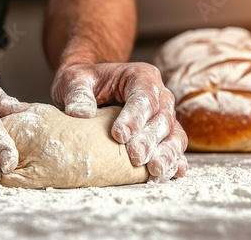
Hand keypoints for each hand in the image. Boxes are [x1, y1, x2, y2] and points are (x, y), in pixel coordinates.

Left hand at [51, 62, 187, 181]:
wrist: (92, 89)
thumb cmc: (86, 83)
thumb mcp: (75, 80)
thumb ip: (77, 93)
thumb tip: (80, 113)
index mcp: (141, 77)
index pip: (143, 96)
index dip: (134, 117)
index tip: (119, 135)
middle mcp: (159, 96)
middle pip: (162, 118)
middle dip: (149, 140)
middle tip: (136, 158)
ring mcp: (165, 117)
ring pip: (174, 135)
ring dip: (167, 154)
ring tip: (155, 171)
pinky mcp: (165, 136)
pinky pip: (175, 148)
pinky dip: (174, 162)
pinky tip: (171, 173)